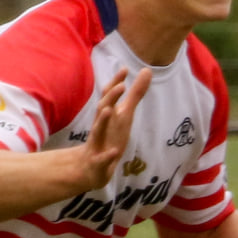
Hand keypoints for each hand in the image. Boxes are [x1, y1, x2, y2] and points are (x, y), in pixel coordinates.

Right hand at [78, 66, 152, 188]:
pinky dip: (108, 155)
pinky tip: (115, 152)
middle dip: (111, 97)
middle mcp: (101, 126)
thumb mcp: (124, 115)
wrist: (90, 168)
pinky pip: (102, 159)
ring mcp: (97, 144)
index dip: (116, 83)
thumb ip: (135, 95)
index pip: (109, 96)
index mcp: (107, 115)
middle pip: (103, 109)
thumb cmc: (109, 137)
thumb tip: (147, 71)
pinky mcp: (98, 162)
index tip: (124, 69)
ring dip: (103, 120)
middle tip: (121, 85)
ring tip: (110, 110)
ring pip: (98, 131)